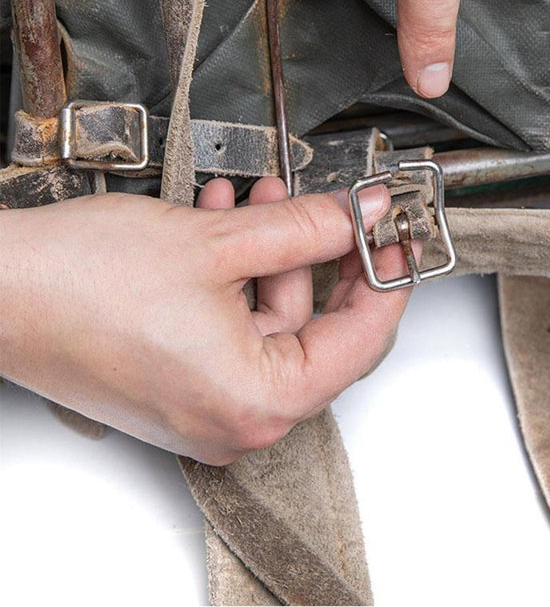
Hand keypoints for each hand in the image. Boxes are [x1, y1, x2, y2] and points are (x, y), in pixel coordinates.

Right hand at [0, 179, 410, 464]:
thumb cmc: (83, 282)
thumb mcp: (220, 242)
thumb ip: (306, 228)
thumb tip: (358, 217)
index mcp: (258, 402)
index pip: (359, 341)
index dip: (385, 282)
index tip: (396, 241)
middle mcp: (235, 419)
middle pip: (315, 329)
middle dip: (320, 256)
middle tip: (337, 209)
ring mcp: (206, 405)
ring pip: (271, 319)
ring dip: (272, 254)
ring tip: (265, 200)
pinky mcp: (181, 383)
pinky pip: (233, 325)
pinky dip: (238, 276)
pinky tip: (230, 223)